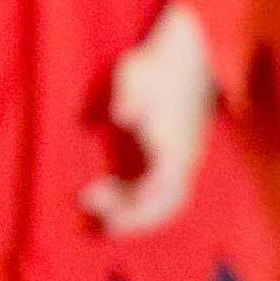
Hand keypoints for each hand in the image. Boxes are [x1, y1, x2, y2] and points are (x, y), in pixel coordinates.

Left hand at [82, 1, 215, 235]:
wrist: (187, 56)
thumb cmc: (156, 65)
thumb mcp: (135, 73)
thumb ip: (128, 95)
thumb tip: (121, 117)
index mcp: (174, 141)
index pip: (161, 183)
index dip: (132, 199)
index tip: (92, 198)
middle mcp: (183, 156)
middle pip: (168, 204)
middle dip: (135, 219)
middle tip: (100, 225)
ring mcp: (183, 159)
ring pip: (167, 202)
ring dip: (137, 215)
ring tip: (102, 220)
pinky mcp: (176, 158)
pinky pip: (162, 192)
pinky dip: (139, 202)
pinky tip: (109, 194)